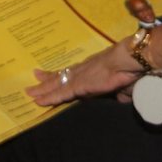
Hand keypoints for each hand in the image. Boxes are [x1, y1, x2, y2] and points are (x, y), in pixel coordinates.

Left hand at [26, 39, 142, 105]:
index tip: (54, 74)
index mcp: (94, 68)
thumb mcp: (125, 82)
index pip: (75, 72)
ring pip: (57, 83)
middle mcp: (84, 69)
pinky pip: (60, 94)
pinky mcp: (79, 85)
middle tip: (35, 78)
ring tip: (30, 92)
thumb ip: (121, 91)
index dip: (64, 74)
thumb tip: (122, 97)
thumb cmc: (130, 67)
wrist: (131, 59)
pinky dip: (49, 98)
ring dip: (43, 89)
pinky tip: (38, 101)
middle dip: (48, 78)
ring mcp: (80, 76)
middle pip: (62, 75)